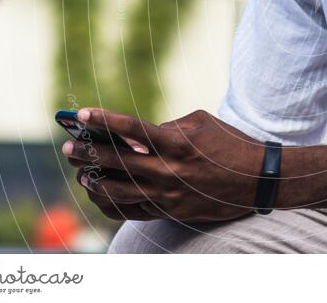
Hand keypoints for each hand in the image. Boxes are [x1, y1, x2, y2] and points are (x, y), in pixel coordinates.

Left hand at [63, 108, 263, 222]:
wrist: (257, 181)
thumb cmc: (230, 144)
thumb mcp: (201, 123)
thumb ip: (167, 127)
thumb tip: (137, 135)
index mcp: (176, 143)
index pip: (131, 129)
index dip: (104, 120)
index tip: (82, 114)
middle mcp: (168, 171)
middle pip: (116, 162)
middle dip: (88, 153)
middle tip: (69, 148)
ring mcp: (167, 195)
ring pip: (117, 191)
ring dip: (94, 181)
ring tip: (81, 173)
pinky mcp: (170, 211)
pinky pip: (131, 210)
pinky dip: (111, 203)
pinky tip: (101, 195)